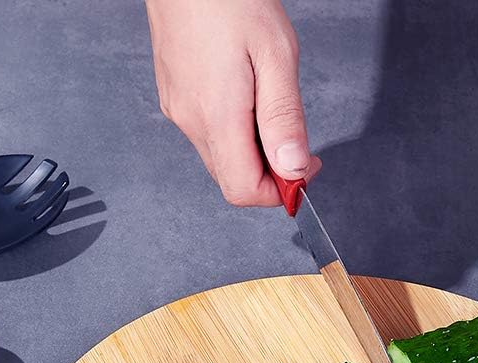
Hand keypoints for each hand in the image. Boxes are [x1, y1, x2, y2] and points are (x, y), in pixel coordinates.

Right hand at [145, 0, 321, 206]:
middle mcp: (191, 120)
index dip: (279, 192)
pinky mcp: (174, 97)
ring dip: (253, 151)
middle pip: (232, 180)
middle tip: (296, 144)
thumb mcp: (275, 54)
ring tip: (270, 107)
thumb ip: (284, 118)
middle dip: (269, 174)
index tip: (303, 170)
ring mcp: (178, 110)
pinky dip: (235, 132)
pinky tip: (248, 96)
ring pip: (221, 159)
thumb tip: (293, 168)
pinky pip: (208, 134)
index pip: (244, 191)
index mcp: (215, 116)